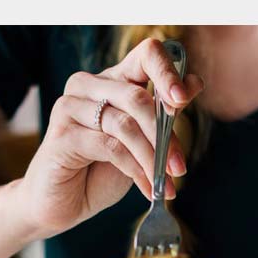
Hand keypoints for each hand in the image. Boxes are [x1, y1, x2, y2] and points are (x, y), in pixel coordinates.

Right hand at [18, 38, 203, 239]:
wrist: (64, 202)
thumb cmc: (102, 169)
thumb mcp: (141, 140)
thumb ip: (163, 113)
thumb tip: (195, 83)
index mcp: (113, 79)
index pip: (146, 54)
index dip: (168, 73)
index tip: (182, 100)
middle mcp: (88, 85)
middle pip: (137, 97)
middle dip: (164, 136)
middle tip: (179, 167)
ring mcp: (70, 107)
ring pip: (125, 125)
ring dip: (151, 158)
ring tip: (166, 183)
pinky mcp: (62, 135)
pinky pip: (110, 147)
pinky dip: (135, 170)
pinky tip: (147, 188)